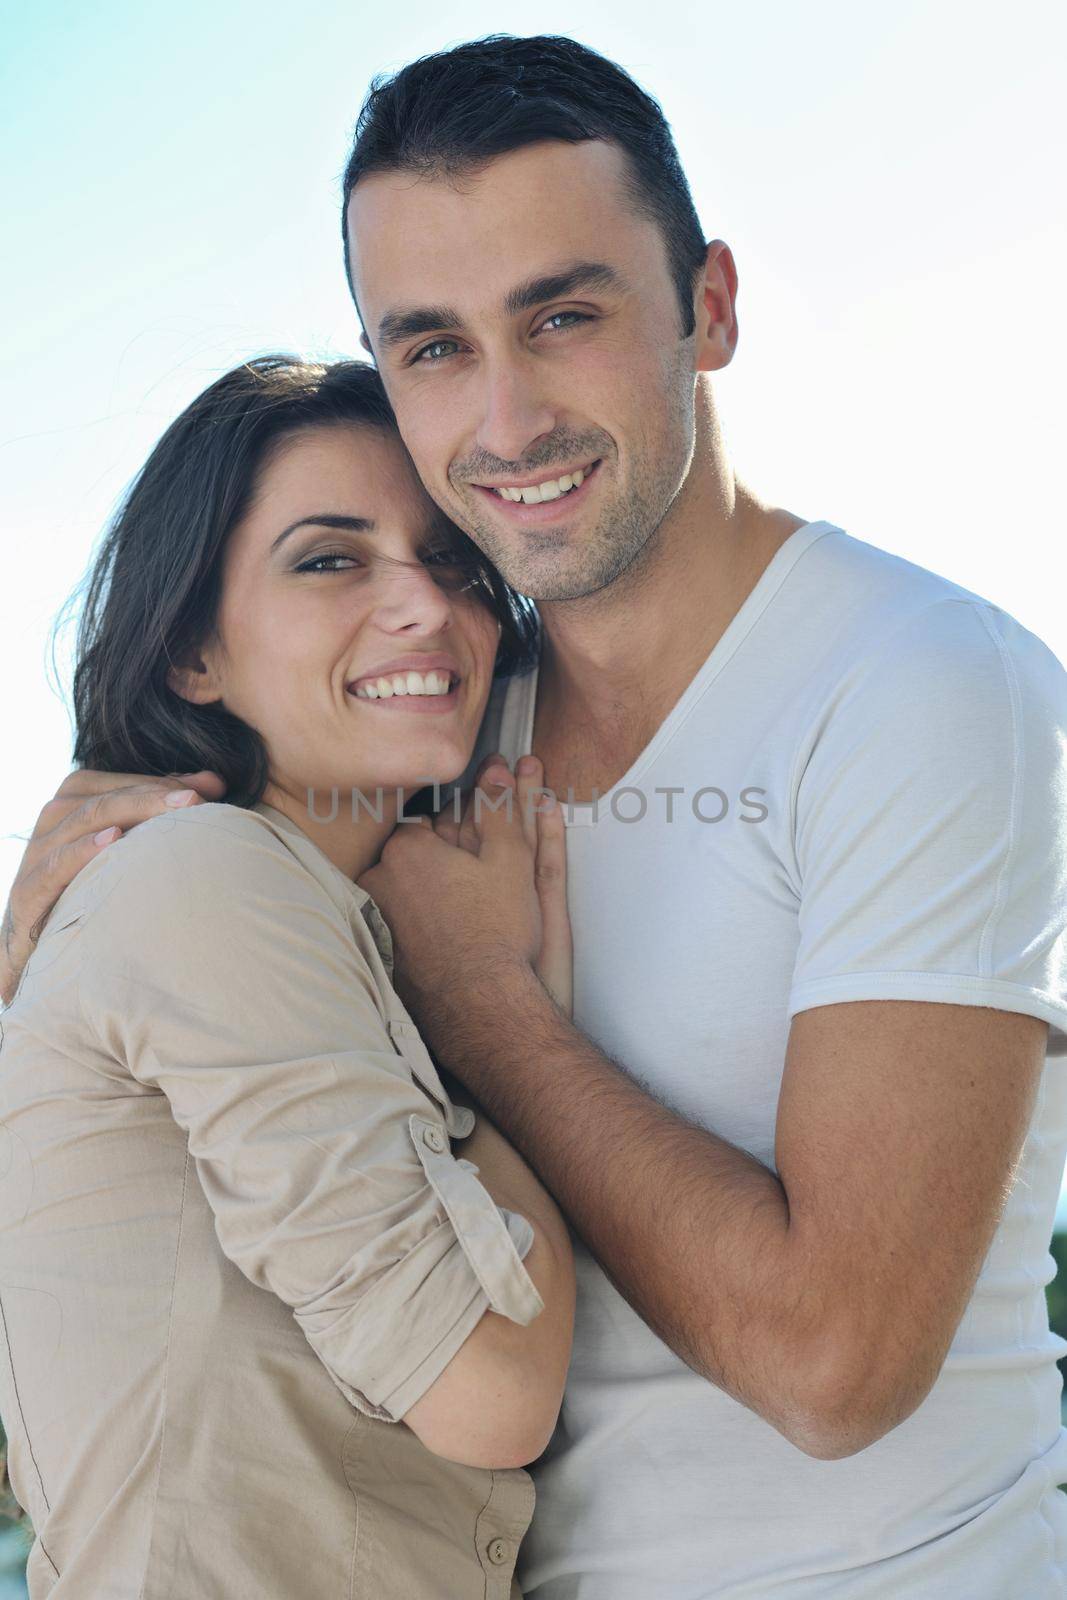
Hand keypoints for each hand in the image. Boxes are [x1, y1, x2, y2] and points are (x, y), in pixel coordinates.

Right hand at [0, 767, 225, 1005]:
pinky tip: (112, 842)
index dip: (165, 781)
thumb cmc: (92, 887)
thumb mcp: (128, 845)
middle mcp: (54, 818)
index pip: (123, 781)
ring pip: (82, 819)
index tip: (213, 787)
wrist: (40, 947)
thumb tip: (214, 782)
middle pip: (105, 796)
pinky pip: (55, 863)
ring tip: (171, 812)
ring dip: (129, 812)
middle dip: (153, 795)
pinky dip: (82, 850)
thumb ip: (162, 810)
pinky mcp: (28, 889)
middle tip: (196, 801)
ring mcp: (38, 852)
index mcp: (76, 799)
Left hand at [358, 753, 571, 1035]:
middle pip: (411, 858)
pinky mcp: (382, 953)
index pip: (428, 823)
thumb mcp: (511, 859)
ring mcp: (377, 920)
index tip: (478, 854)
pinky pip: (402, 927)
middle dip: (441, 864)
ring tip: (467, 916)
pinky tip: (451, 940)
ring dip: (429, 896)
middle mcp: (379, 882)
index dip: (459, 835)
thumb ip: (500, 808)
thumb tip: (497, 771)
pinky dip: (422, 928)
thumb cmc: (497, 934)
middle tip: (476, 886)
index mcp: (405, 850)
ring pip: (405, 893)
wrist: (482, 1004)